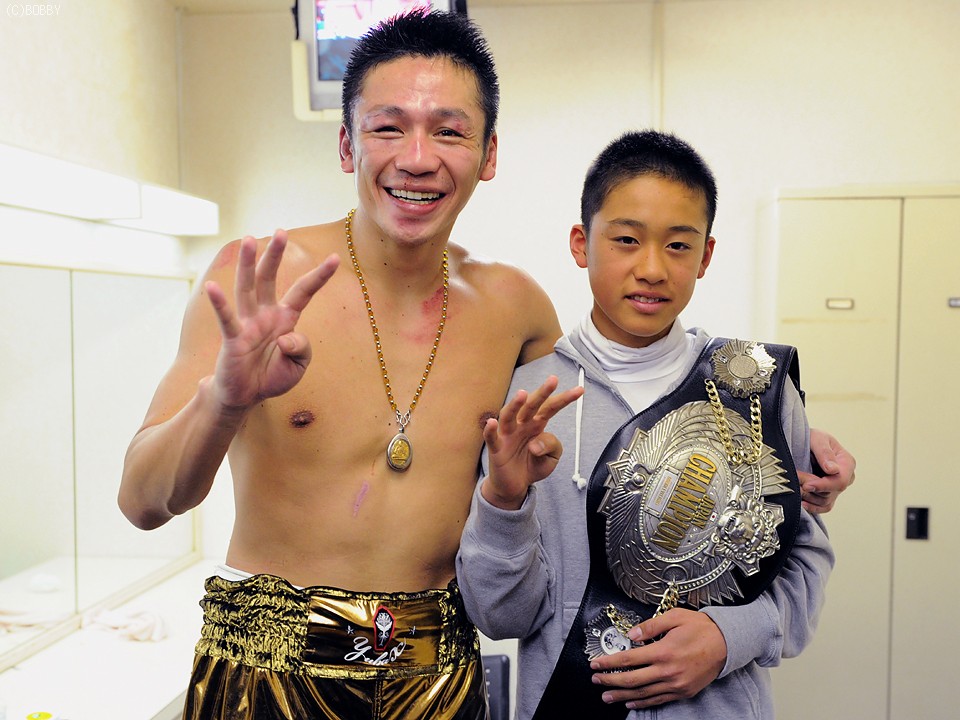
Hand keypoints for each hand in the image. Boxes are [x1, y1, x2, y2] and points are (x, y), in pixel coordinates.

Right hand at [205, 230, 338, 409]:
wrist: (246, 395)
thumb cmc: (272, 377)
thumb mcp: (298, 366)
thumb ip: (302, 350)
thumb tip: (287, 338)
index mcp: (285, 318)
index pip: (303, 292)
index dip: (319, 276)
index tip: (336, 258)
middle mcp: (265, 314)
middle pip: (270, 279)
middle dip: (275, 255)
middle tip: (280, 232)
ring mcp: (248, 323)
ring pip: (247, 288)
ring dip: (248, 265)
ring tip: (249, 241)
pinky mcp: (233, 339)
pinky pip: (226, 318)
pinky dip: (219, 303)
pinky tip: (211, 286)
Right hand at [480, 375, 582, 509]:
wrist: (515, 486)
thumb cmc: (532, 465)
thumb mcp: (552, 457)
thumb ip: (551, 445)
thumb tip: (535, 444)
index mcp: (536, 424)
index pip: (550, 408)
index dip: (564, 399)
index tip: (580, 390)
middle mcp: (521, 425)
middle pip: (531, 406)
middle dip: (542, 393)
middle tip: (553, 380)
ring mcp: (507, 436)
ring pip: (509, 416)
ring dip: (515, 404)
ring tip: (523, 394)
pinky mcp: (496, 449)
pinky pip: (492, 438)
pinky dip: (490, 430)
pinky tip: (492, 423)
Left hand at [589, 608, 726, 708]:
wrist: (727, 643)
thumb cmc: (701, 628)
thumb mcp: (675, 617)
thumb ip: (651, 626)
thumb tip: (632, 634)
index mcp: (663, 651)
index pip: (628, 659)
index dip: (609, 662)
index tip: (596, 663)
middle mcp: (668, 671)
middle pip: (632, 679)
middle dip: (610, 680)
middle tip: (596, 680)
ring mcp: (676, 684)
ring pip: (643, 693)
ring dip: (622, 695)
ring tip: (607, 696)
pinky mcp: (683, 692)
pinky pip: (658, 700)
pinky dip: (642, 702)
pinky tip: (630, 701)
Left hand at [800, 428, 856, 512]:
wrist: (803, 442)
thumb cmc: (812, 438)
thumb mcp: (817, 438)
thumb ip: (824, 452)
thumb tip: (833, 470)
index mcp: (847, 463)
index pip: (840, 481)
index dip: (823, 485)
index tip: (807, 484)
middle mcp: (845, 477)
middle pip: (830, 492)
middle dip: (809, 487)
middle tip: (794, 478)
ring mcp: (835, 488)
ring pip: (824, 501)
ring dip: (807, 496)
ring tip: (794, 486)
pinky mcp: (826, 495)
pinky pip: (822, 507)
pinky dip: (812, 507)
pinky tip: (801, 503)